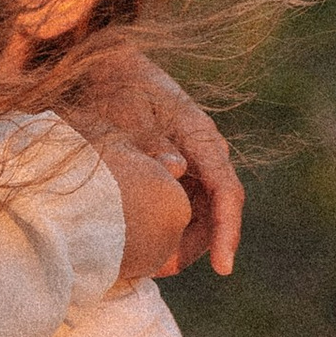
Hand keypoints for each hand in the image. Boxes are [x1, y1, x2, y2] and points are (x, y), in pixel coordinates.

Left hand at [69, 45, 242, 276]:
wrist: (109, 67)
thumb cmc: (118, 89)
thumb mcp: (129, 115)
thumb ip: (152, 143)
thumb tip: (177, 170)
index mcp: (201, 137)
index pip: (227, 193)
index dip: (227, 233)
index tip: (223, 269)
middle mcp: (206, 151)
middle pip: (217, 211)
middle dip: (197, 245)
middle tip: (161, 269)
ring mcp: (195, 160)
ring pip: (202, 212)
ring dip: (182, 237)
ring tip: (149, 260)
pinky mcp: (180, 166)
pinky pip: (185, 202)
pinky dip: (170, 222)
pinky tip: (144, 236)